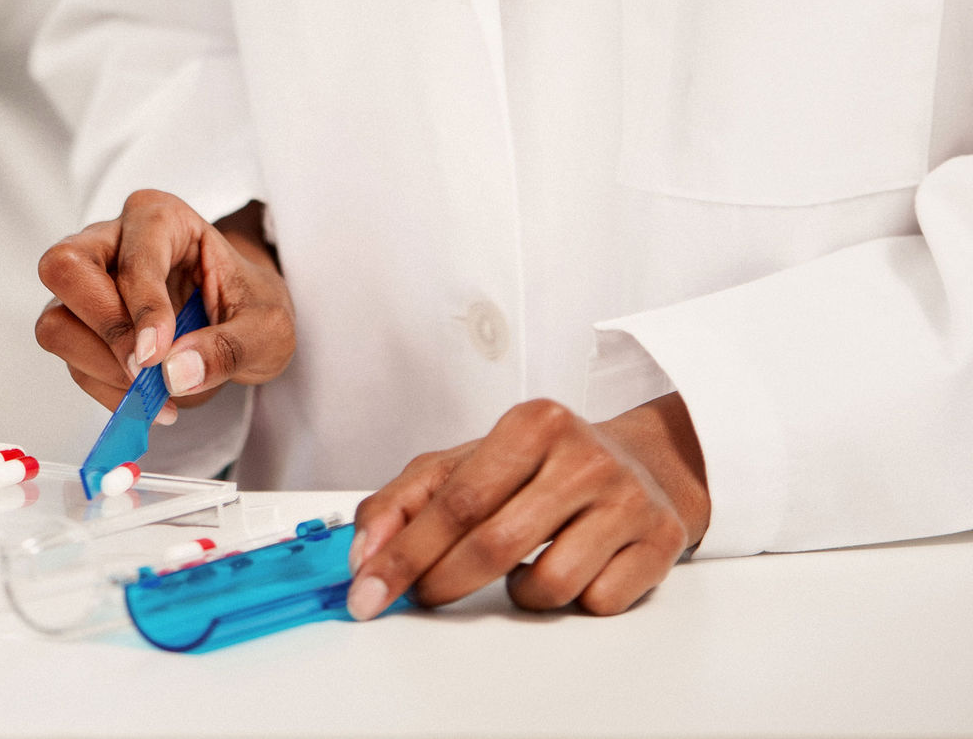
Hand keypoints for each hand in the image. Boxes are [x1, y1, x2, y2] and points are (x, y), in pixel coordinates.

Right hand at [35, 191, 295, 421]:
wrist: (242, 327)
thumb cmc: (253, 309)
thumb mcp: (268, 330)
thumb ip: (229, 348)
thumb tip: (175, 373)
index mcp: (161, 219)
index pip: (133, 255)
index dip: (142, 307)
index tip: (159, 355)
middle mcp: (111, 240)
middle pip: (64, 267)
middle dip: (105, 328)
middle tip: (146, 370)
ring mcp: (87, 284)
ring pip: (56, 322)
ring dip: (101, 368)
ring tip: (156, 391)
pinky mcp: (80, 326)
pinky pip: (72, 362)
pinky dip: (107, 391)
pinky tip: (151, 401)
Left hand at [346, 394, 708, 618]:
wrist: (644, 464)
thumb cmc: (544, 465)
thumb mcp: (470, 462)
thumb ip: (407, 500)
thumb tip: (366, 554)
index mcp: (533, 424)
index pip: (456, 501)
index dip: (405, 554)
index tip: (370, 590)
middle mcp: (584, 458)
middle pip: (494, 544)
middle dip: (442, 582)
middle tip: (422, 595)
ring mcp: (627, 501)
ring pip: (548, 586)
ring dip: (517, 593)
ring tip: (519, 566)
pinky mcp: (659, 543)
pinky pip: (594, 602)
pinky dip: (570, 600)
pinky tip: (570, 567)